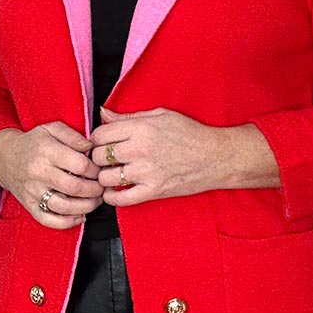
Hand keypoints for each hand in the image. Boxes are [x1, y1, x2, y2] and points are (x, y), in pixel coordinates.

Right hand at [0, 122, 104, 227]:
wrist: (4, 157)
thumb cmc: (33, 143)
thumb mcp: (51, 129)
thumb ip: (73, 136)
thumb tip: (91, 148)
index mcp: (46, 151)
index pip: (79, 165)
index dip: (95, 169)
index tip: (99, 170)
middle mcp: (39, 173)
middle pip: (74, 187)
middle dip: (95, 190)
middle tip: (101, 187)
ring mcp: (33, 192)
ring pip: (64, 206)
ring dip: (86, 207)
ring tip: (95, 201)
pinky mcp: (29, 205)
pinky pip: (48, 220)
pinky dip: (67, 222)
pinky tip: (79, 216)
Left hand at [87, 106, 230, 206]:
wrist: (216, 157)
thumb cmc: (190, 134)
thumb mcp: (160, 115)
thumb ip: (129, 117)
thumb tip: (103, 113)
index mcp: (141, 128)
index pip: (99, 134)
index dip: (96, 139)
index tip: (101, 142)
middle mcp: (140, 149)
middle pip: (98, 156)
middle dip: (98, 158)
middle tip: (105, 159)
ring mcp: (146, 172)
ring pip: (105, 178)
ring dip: (104, 177)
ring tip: (111, 174)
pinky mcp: (153, 191)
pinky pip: (120, 199)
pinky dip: (111, 196)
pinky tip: (114, 190)